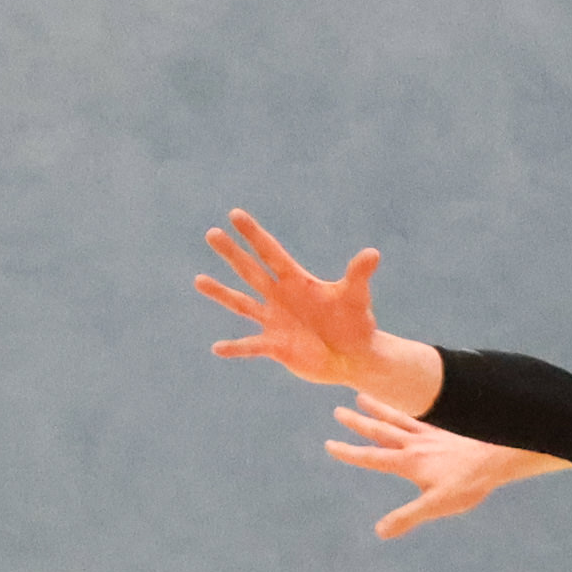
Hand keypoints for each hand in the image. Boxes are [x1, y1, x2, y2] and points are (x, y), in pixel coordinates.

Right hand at [194, 211, 400, 391]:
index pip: (271, 252)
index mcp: (296, 281)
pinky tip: (217, 348)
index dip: (254, 234)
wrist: (353, 356)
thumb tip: (372, 253)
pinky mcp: (275, 346)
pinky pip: (251, 345)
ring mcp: (274, 321)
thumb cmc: (356, 323)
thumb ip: (358, 275)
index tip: (235, 214)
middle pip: (250, 271)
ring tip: (199, 280)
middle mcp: (280, 297)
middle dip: (232, 253)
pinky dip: (235, 348)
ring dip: (220, 293)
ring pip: (241, 303)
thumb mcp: (356, 297)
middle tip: (211, 234)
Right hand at [330, 401, 550, 539]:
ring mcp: (430, 432)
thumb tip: (380, 532)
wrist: (500, 455)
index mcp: (408, 462)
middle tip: (338, 412)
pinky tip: (407, 400)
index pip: (371, 457)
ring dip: (378, 407)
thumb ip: (407, 517)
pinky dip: (407, 405)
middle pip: (380, 430)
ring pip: (397, 416)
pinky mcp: (446, 426)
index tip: (329, 444)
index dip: (348, 452)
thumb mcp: (437, 505)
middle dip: (358, 422)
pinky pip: (421, 412)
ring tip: (361, 395)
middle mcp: (415, 443)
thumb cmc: (470, 482)